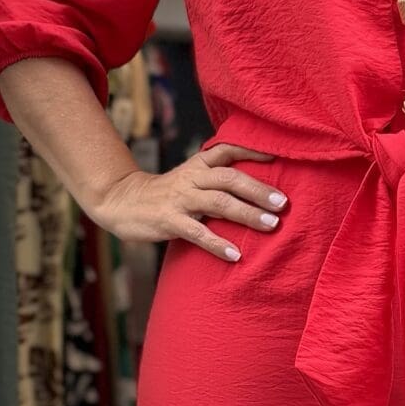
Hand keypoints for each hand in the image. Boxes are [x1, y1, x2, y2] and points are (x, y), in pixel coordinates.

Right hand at [91, 142, 285, 259]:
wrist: (121, 202)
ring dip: (247, 214)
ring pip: (219, 203)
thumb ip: (215, 180)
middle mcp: (191, 178)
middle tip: (283, 203)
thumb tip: (254, 188)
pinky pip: (198, 233)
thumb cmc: (164, 194)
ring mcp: (180, 200)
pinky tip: (236, 255)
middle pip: (230, 178)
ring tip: (271, 225)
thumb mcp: (189, 178)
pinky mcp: (170, 221)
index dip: (252, 150)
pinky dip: (218, 245)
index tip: (278, 157)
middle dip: (258, 190)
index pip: (227, 150)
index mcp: (197, 165)